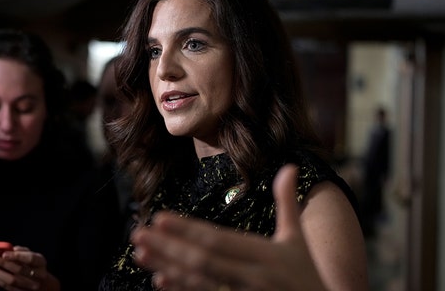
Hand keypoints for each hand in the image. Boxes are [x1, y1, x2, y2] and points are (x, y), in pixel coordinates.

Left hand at [0, 246, 59, 290]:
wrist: (43, 284)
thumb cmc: (34, 266)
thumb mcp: (32, 256)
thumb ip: (23, 251)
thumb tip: (12, 249)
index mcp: (41, 263)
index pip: (30, 259)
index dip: (17, 256)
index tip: (4, 254)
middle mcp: (38, 275)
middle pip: (19, 270)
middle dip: (2, 264)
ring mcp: (32, 287)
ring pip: (12, 281)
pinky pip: (9, 288)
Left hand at [131, 164, 327, 290]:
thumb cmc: (307, 275)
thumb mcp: (298, 240)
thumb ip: (286, 203)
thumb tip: (288, 165)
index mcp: (265, 254)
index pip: (219, 240)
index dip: (188, 229)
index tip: (160, 217)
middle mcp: (252, 276)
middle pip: (202, 260)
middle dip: (168, 246)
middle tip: (137, 233)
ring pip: (198, 280)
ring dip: (167, 266)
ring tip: (140, 252)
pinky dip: (180, 290)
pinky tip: (159, 280)